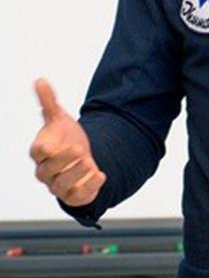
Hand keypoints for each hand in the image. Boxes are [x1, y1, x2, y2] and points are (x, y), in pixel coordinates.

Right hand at [29, 78, 105, 206]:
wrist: (80, 157)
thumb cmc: (64, 138)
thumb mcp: (59, 118)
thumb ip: (49, 101)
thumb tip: (40, 80)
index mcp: (40, 152)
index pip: (38, 152)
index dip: (47, 148)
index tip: (60, 141)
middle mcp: (46, 171)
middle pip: (49, 170)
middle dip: (64, 161)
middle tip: (80, 150)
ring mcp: (58, 185)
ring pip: (62, 186)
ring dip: (77, 174)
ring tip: (90, 161)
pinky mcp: (73, 195)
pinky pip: (78, 197)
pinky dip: (90, 188)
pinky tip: (102, 175)